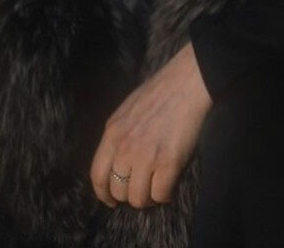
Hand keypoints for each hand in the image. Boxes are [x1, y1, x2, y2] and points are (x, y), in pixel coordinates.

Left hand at [89, 42, 212, 208]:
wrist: (186, 83)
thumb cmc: (160, 92)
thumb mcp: (126, 111)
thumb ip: (118, 136)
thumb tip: (117, 163)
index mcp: (112, 133)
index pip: (97, 176)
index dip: (104, 193)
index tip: (111, 200)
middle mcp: (124, 148)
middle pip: (118, 190)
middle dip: (129, 195)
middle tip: (143, 188)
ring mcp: (145, 156)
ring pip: (138, 198)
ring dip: (148, 197)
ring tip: (157, 187)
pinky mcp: (168, 162)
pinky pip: (160, 195)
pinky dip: (165, 195)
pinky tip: (170, 184)